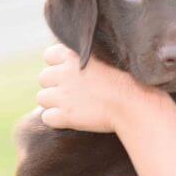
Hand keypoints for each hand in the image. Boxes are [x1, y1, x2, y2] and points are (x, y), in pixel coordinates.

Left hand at [36, 43, 154, 132]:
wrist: (133, 102)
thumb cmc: (128, 80)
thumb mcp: (106, 59)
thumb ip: (88, 58)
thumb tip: (80, 62)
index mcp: (73, 55)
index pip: (49, 56)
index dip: (58, 65)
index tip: (71, 73)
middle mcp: (64, 73)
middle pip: (43, 78)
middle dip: (54, 85)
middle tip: (73, 92)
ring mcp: (63, 95)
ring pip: (42, 98)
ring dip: (54, 103)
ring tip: (73, 106)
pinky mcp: (65, 115)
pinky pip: (47, 118)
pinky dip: (57, 120)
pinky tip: (71, 118)